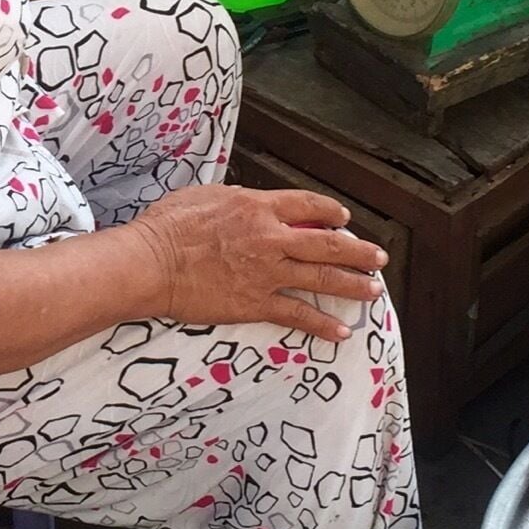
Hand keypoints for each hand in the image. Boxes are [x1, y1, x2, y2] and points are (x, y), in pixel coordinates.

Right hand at [127, 186, 386, 345]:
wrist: (150, 264)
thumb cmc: (167, 227)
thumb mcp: (203, 196)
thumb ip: (233, 198)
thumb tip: (246, 199)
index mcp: (258, 207)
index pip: (308, 206)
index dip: (330, 212)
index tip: (343, 219)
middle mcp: (271, 238)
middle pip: (328, 243)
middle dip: (358, 251)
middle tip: (378, 257)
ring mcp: (266, 273)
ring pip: (321, 279)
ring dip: (352, 285)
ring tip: (373, 291)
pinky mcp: (255, 304)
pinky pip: (297, 315)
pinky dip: (321, 325)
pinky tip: (340, 332)